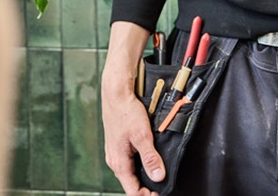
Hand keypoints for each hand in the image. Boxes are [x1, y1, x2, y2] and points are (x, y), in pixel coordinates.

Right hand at [102, 21, 161, 195]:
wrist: (116, 92)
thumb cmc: (125, 111)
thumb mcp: (142, 136)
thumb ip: (150, 158)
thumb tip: (158, 177)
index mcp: (118, 162)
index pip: (132, 190)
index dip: (146, 195)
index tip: (159, 195)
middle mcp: (115, 160)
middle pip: (131, 183)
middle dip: (146, 187)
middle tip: (162, 188)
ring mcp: (117, 152)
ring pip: (131, 171)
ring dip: (144, 176)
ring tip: (159, 175)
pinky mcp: (120, 144)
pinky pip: (131, 160)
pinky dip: (141, 164)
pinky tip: (151, 159)